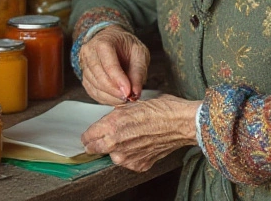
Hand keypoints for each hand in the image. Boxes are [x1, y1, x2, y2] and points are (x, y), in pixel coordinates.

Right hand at [79, 26, 149, 105]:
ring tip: (125, 97)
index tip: (129, 92)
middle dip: (115, 91)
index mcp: (103, 43)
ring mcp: (84, 66)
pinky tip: (116, 97)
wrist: (112, 39)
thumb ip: (138, 72)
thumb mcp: (139, 52)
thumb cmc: (125, 44)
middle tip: (129, 97)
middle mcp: (89, 53)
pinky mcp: (84, 77)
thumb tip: (135, 92)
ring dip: (111, 96)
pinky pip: (93, 92)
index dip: (119, 81)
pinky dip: (106, 98)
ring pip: (95, 87)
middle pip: (99, 78)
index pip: (109, 65)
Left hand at [81, 94, 201, 171]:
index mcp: (112, 125)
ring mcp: (127, 157)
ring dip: (116, 149)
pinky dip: (132, 155)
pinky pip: (128, 161)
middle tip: (106, 137)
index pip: (88, 136)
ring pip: (112, 155)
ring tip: (131, 138)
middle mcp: (116, 144)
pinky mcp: (138, 165)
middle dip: (97, 143)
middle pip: (94, 149)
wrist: (182, 123)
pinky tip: (141, 144)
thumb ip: (114, 116)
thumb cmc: (161, 110)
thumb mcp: (131, 105)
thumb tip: (106, 122)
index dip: (89, 134)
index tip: (91, 134)